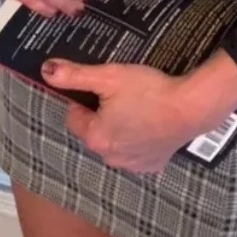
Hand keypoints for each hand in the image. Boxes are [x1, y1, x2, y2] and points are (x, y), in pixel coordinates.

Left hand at [40, 60, 200, 172]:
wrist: (190, 108)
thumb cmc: (149, 90)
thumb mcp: (109, 76)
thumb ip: (75, 75)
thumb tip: (46, 70)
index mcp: (95, 137)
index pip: (74, 115)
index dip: (85, 97)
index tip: (104, 87)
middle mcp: (110, 157)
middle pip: (94, 130)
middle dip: (102, 113)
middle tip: (122, 94)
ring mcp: (132, 165)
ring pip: (114, 142)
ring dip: (119, 127)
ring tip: (138, 106)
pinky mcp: (152, 166)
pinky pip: (135, 152)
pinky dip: (138, 139)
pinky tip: (150, 123)